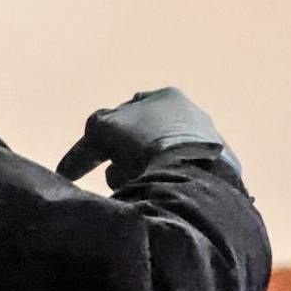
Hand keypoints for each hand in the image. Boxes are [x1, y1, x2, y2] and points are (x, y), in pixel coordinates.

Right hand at [57, 88, 242, 188]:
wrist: (192, 175)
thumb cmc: (144, 143)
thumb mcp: (102, 130)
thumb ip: (85, 144)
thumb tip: (68, 168)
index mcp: (166, 96)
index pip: (126, 110)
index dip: (106, 134)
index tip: (96, 156)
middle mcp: (192, 113)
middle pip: (144, 136)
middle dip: (126, 155)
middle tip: (115, 175)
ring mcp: (210, 141)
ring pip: (162, 156)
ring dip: (145, 170)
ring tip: (137, 186)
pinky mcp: (221, 169)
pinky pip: (184, 176)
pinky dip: (169, 182)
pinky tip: (160, 193)